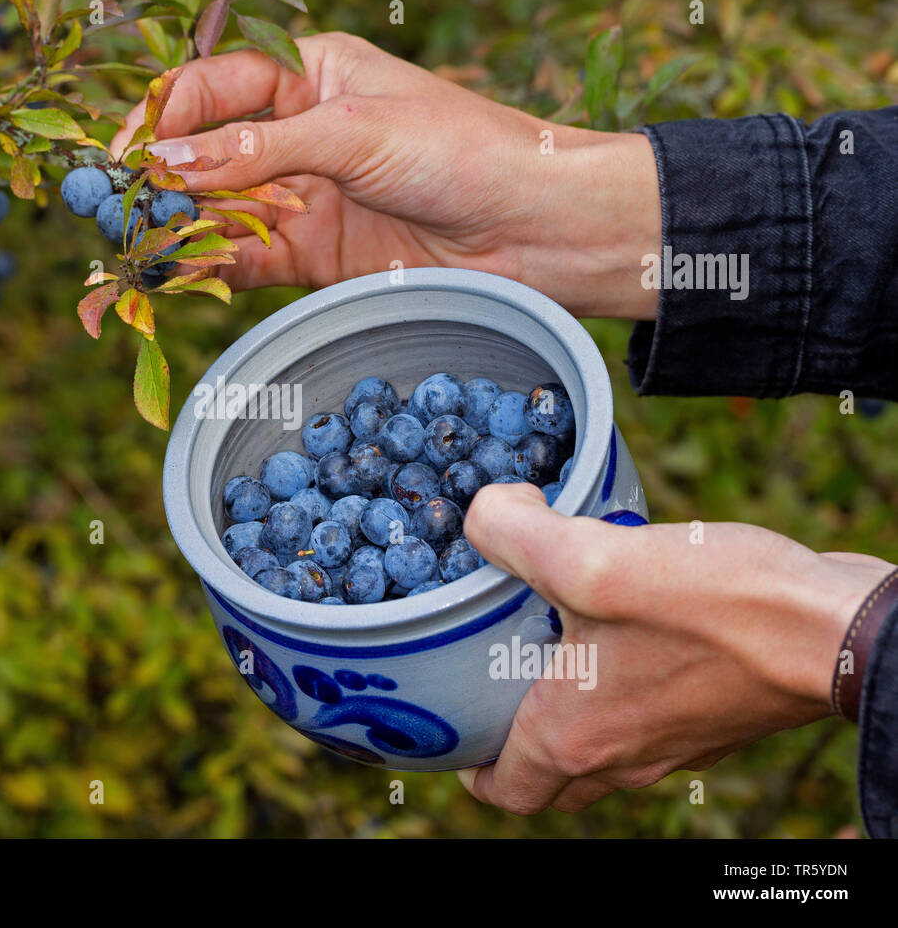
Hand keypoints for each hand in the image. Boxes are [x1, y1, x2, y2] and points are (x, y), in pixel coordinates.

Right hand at [110, 32, 661, 318]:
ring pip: (221, 208)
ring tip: (140, 245)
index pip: (213, 85)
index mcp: (310, 72)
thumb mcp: (354, 133)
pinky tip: (180, 274)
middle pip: (207, 151)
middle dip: (161, 176)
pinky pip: (248, 259)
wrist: (535, 232)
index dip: (164, 114)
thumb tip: (167, 163)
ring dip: (180, 226)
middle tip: (116, 206)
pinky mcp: (315, 256)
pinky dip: (213, 267)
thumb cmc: (461, 151)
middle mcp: (299, 133)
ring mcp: (304, 196)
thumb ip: (259, 152)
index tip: (125, 151)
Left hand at [455, 482, 893, 813]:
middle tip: (499, 681)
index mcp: (577, 736)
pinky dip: (628, 687)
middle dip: (518, 740)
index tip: (459, 728)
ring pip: (605, 746)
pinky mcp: (716, 714)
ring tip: (557, 640)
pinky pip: (653, 717)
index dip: (472, 767)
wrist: (841, 630)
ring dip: (576, 707)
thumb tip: (487, 512)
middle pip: (554, 776)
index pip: (507, 789)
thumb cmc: (720, 610)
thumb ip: (516, 534)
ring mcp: (676, 742)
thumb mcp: (592, 557)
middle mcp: (624, 755)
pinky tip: (627, 622)